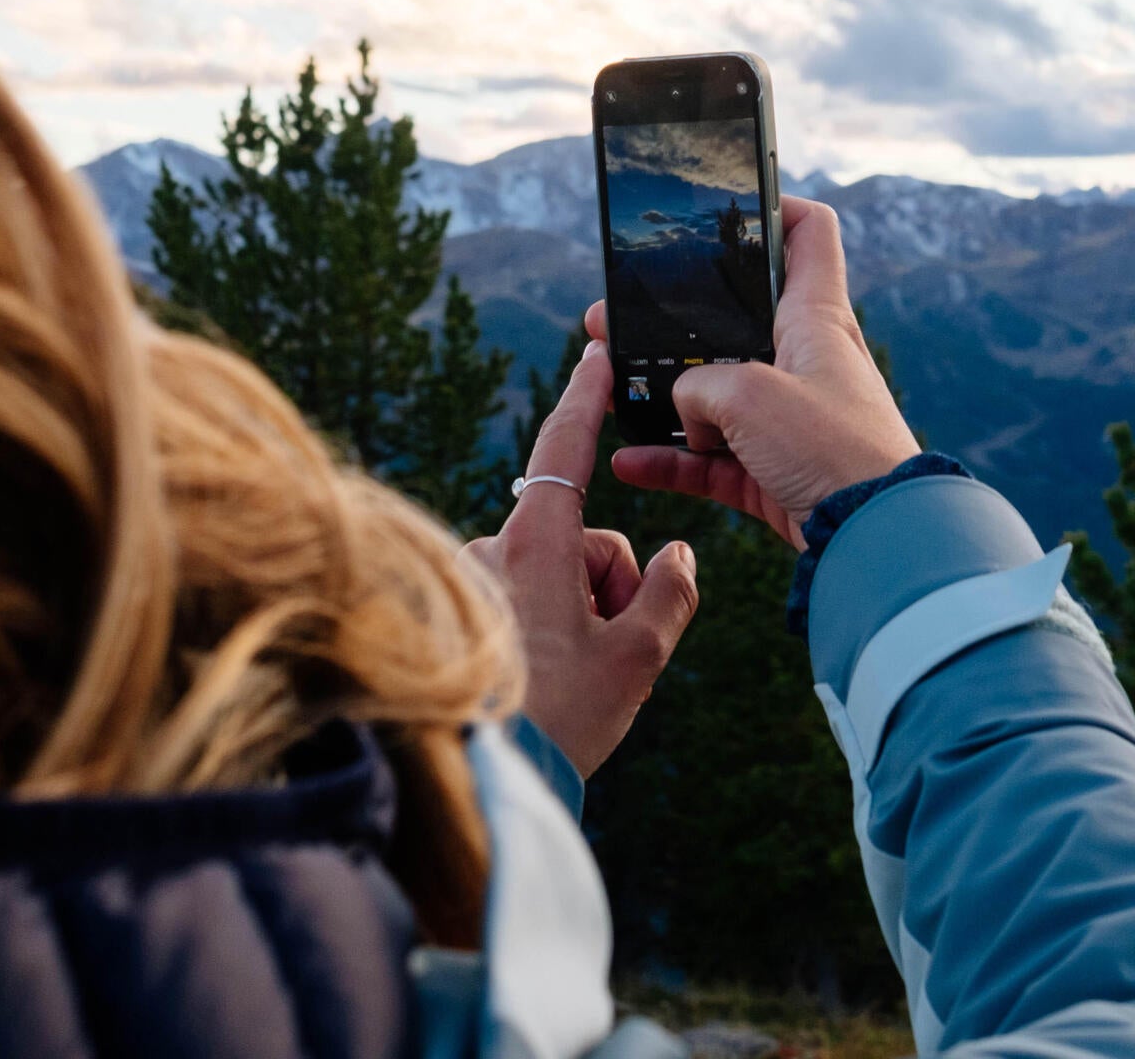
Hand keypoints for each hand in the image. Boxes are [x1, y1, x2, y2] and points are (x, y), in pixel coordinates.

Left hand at [461, 339, 699, 776]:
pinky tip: (542, 683)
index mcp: (534, 545)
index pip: (565, 449)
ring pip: (553, 577)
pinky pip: (521, 602)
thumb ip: (669, 595)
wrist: (487, 782)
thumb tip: (677, 554)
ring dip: (577, 613)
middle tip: (609, 655)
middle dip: (608, 587)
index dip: (585, 397)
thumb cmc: (560, 721)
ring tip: (570, 680)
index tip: (595, 352)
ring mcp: (469, 584)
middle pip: (580, 544)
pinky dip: (544, 628)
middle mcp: (491, 552)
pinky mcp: (456, 615)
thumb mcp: (636, 660)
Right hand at [608, 196, 918, 546]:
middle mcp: (802, 359)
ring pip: (713, 393)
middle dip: (672, 319)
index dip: (774, 206)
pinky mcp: (776, 469)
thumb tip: (687, 407)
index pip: (809, 233)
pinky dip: (673, 459)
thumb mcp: (749, 394)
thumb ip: (699, 384)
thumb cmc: (833, 449)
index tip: (724, 209)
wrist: (876, 538)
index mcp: (814, 316)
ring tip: (608, 386)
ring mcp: (788, 417)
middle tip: (616, 315)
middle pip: (732, 320)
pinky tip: (629, 461)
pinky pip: (712, 457)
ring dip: (662, 394)